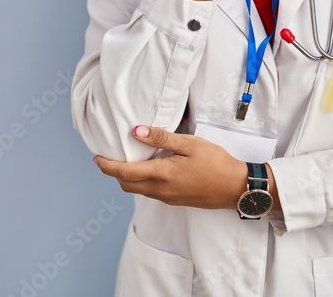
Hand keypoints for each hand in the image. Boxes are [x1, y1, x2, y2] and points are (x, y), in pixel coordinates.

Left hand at [92, 126, 244, 209]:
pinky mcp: (176, 200)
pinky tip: (150, 169)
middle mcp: (160, 190)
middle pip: (126, 185)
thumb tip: (137, 131)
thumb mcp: (189, 144)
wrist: (235, 187)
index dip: (106, 166)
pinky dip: (142, 182)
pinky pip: (150, 193)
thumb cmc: (216, 163)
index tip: (96, 158)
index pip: (123, 173)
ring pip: (138, 190)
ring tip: (129, 161)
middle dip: (114, 173)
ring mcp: (168, 198)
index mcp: (161, 175)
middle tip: (109, 158)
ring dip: (128, 178)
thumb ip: (162, 138)